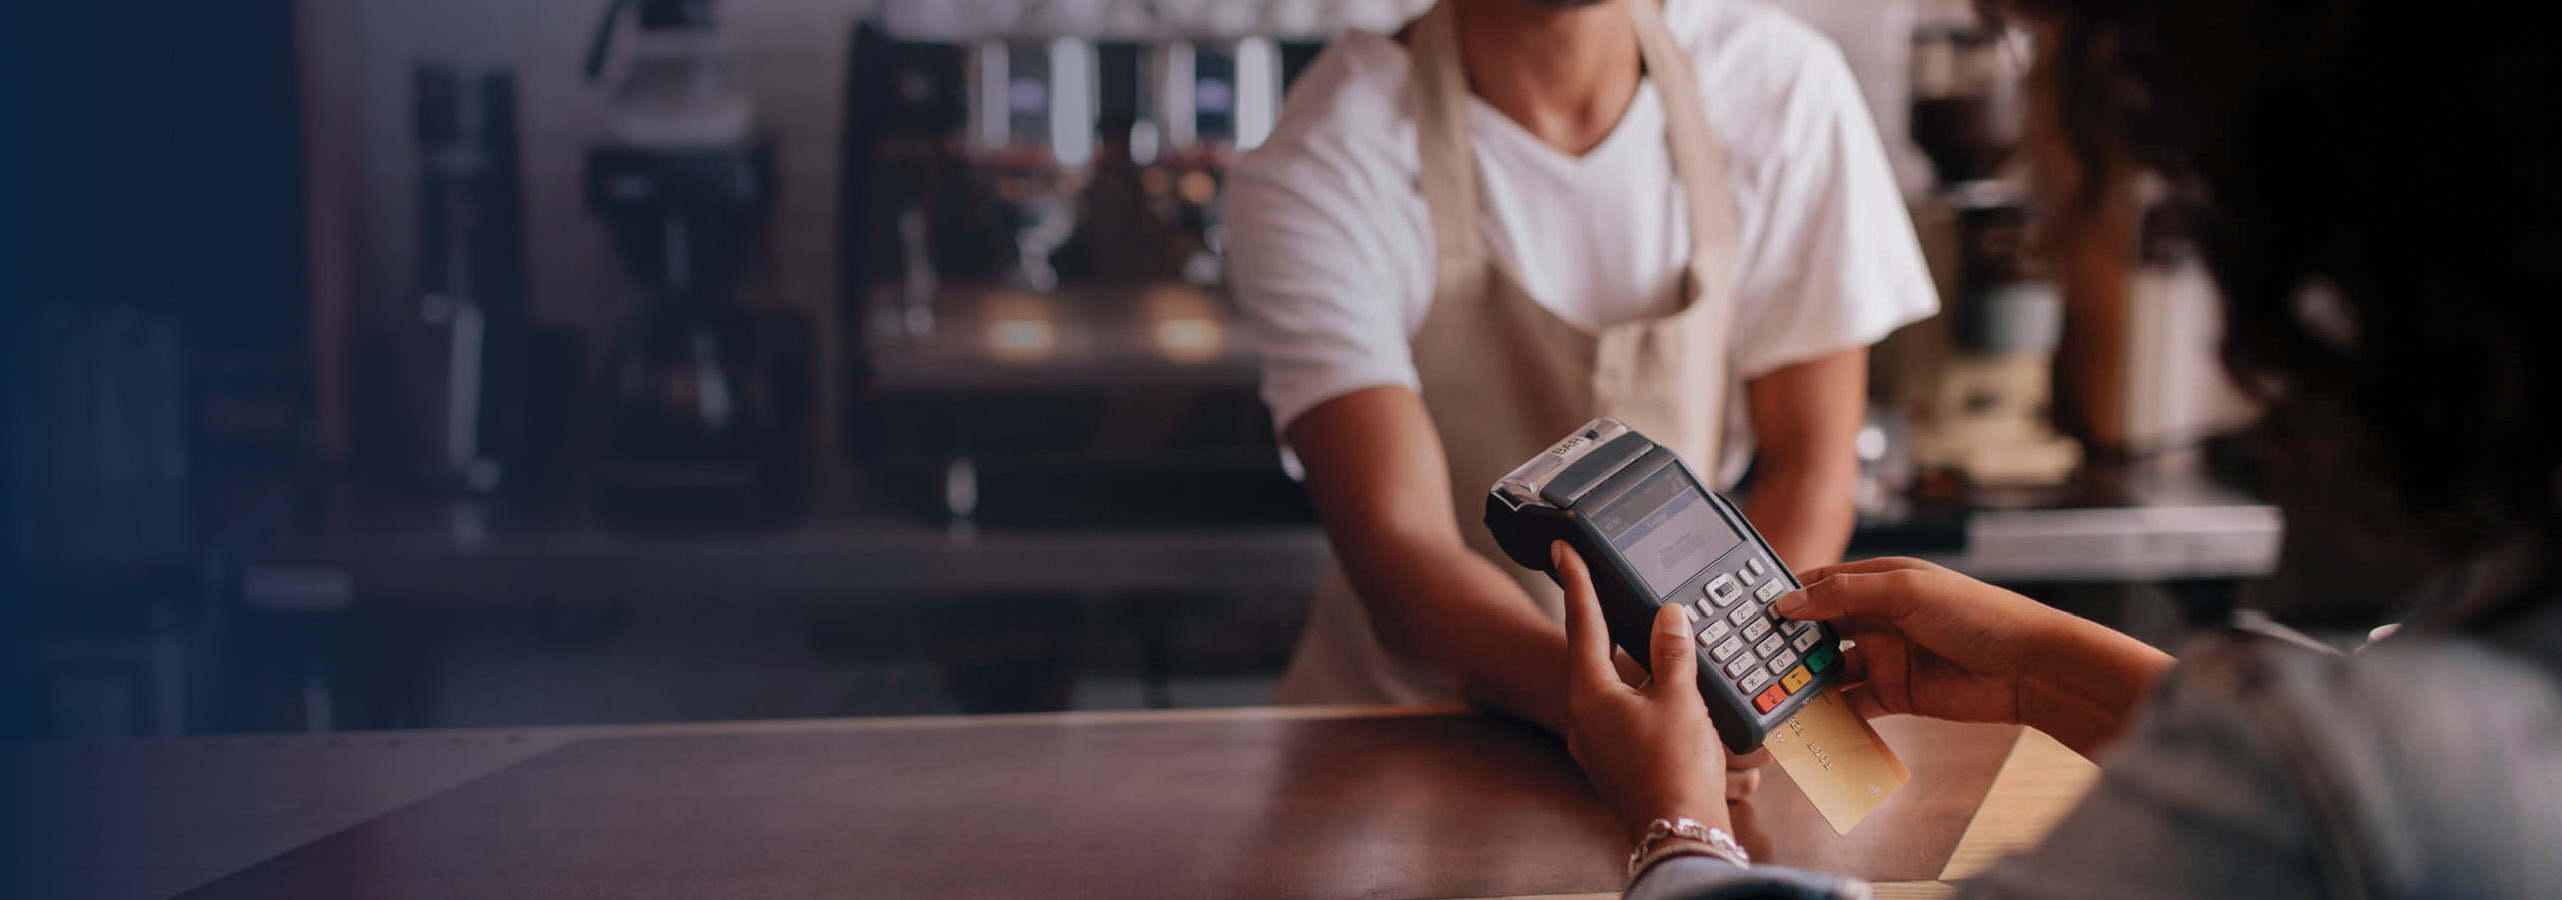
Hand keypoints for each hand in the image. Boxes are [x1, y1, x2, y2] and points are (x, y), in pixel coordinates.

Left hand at [1554, 541, 1729, 838]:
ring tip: (1654, 646)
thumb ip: (1673, 652)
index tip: (1563, 549)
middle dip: (1607, 624)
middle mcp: (1584, 718)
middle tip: (1607, 589)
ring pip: (1611, 687)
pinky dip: (1644, 697)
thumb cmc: (1675, 772)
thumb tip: (1669, 616)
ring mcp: (1596, 744)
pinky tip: (1665, 697)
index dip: (1576, 581)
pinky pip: (1625, 715)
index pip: (1582, 623)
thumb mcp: (1680, 701)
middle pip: (1593, 654)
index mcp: (1590, 695)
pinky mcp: (1614, 763)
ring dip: (1632, 665)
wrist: (1679, 836)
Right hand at [1774, 556, 2174, 755]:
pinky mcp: (1894, 694)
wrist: (2028, 668)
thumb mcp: (1906, 590)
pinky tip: (1806, 718)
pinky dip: (1829, 712)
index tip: (1749, 613)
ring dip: (1804, 680)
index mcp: (1880, 581)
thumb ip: (1844, 594)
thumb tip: (1790, 602)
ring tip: (1772, 692)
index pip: (1820, 585)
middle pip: (1819, 630)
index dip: (1786, 598)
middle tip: (1751, 658)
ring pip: (1830, 669)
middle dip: (1787, 644)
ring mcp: (1885, 657)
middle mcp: (1878, 617)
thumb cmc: (1979, 614)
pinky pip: (1851, 704)